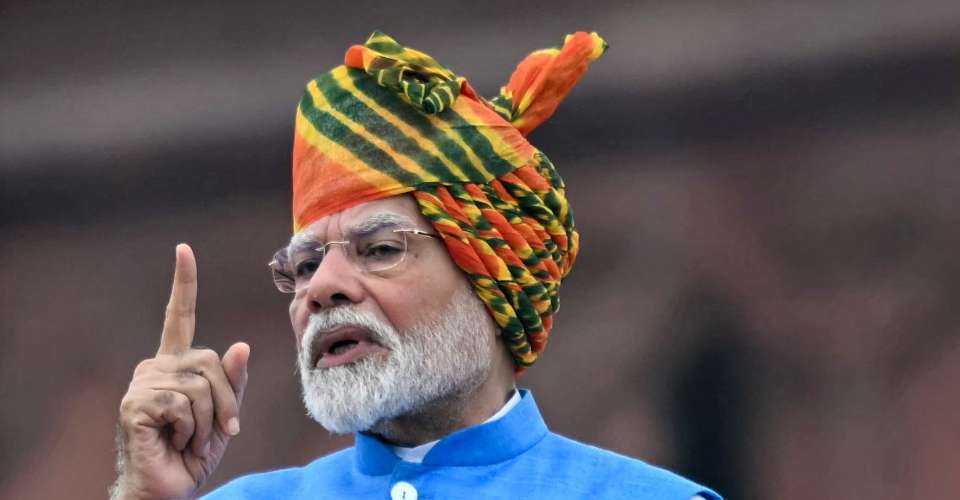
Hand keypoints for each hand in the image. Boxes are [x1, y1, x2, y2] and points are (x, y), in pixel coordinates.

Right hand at [113, 244, 249, 499]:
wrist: (168, 489)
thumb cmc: (194, 453)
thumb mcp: (224, 415)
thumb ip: (233, 382)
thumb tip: (241, 345)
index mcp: (176, 364)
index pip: (179, 316)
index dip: (184, 284)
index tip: (184, 249)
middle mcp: (155, 366)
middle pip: (211, 361)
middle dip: (226, 401)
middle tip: (220, 432)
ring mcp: (142, 383)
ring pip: (200, 385)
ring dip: (208, 421)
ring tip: (191, 440)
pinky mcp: (135, 403)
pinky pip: (183, 404)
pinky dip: (190, 430)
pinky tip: (174, 441)